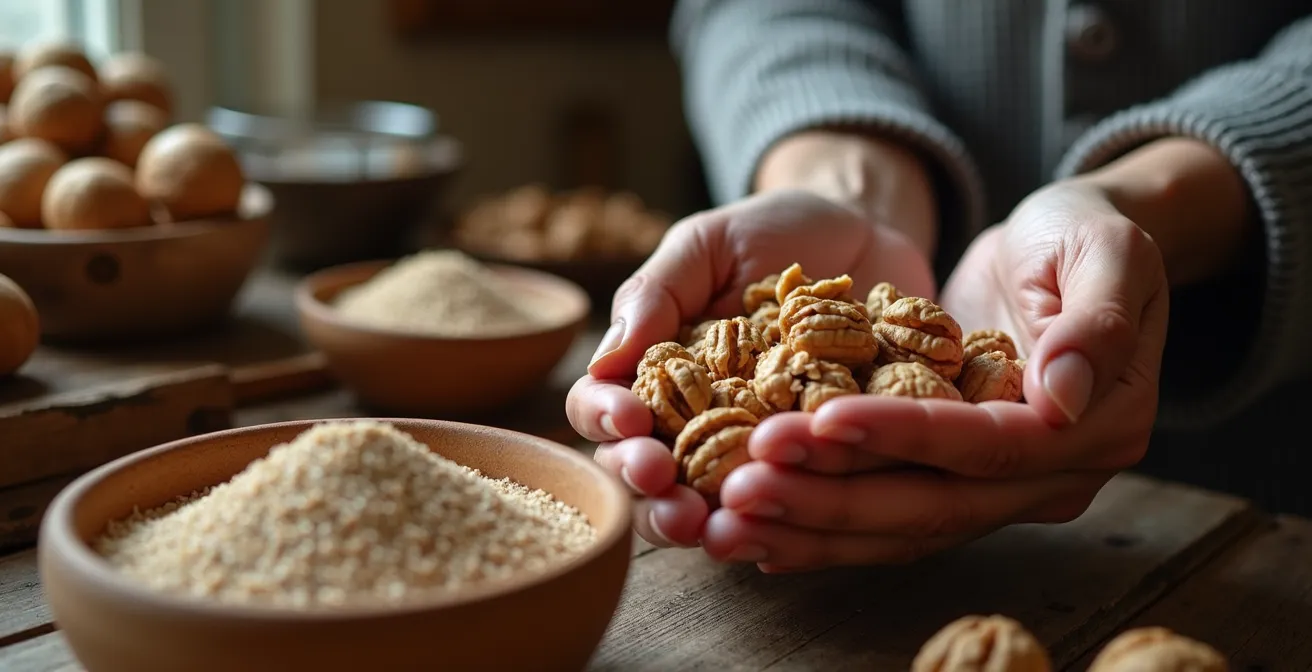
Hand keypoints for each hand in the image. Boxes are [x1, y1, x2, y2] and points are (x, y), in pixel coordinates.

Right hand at [566, 188, 936, 547]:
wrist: (870, 229)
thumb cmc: (774, 232)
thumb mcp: (708, 244)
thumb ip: (655, 294)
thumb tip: (604, 360)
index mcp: (655, 372)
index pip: (605, 408)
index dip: (605, 420)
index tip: (627, 419)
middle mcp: (695, 422)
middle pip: (646, 474)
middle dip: (644, 487)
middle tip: (659, 481)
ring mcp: (755, 448)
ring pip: (709, 506)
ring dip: (699, 522)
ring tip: (705, 527)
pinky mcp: (819, 463)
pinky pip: (794, 504)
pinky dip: (780, 521)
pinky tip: (779, 525)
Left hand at [700, 178, 1170, 570]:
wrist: (1064, 251)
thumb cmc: (1086, 234)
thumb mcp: (1108, 251)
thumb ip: (1095, 322)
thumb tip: (1062, 398)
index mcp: (1096, 429)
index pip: (984, 446)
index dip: (901, 437)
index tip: (820, 420)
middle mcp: (1048, 479)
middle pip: (929, 505)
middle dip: (828, 497)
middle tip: (739, 490)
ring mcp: (998, 491)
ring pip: (896, 526)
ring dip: (807, 525)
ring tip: (723, 521)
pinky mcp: (952, 483)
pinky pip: (882, 516)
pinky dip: (816, 527)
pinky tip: (751, 531)